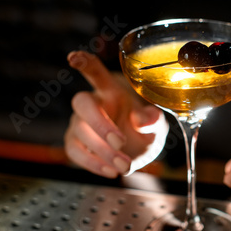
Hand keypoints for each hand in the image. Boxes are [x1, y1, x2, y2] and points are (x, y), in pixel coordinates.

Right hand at [64, 51, 167, 177]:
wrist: (137, 147)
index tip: (73, 58)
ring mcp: (80, 124)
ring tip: (124, 165)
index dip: (84, 64)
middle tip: (120, 142)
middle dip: (99, 123)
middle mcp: (93, 104)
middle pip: (82, 104)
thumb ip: (152, 119)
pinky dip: (92, 164)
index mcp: (112, 91)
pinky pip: (75, 153)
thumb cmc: (144, 127)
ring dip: (101, 151)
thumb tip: (140, 121)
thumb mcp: (156, 123)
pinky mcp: (76, 144)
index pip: (95, 72)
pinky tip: (111, 171)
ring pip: (79, 132)